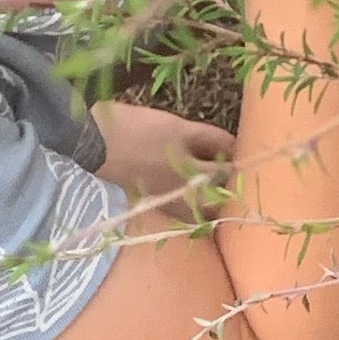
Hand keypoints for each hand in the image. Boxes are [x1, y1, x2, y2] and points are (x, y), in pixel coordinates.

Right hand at [91, 99, 235, 213]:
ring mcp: (169, 206)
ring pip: (202, 211)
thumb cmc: (139, 131)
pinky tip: (193, 188)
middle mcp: (185, 201)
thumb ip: (211, 138)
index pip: (230, 175)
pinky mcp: (155, 204)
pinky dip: (194, 203)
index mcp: (195, 179)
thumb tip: (236, 146)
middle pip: (219, 200)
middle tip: (231, 165)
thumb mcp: (180, 127)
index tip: (244, 152)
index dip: (239, 161)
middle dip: (229, 185)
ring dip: (212, 198)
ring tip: (215, 179)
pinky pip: (184, 212)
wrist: (94, 142)